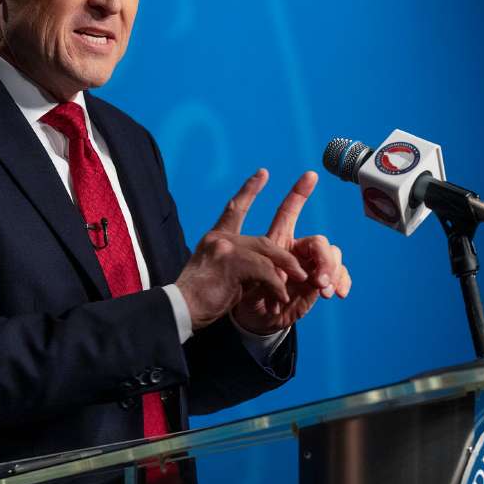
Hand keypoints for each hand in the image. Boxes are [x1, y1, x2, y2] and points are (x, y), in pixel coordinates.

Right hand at [175, 171, 309, 329]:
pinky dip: (276, 285)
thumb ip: (240, 266)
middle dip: (287, 256)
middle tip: (303, 272)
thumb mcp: (222, 276)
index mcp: (215, 238)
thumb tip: (267, 270)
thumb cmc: (199, 300)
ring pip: (268, 253)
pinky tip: (279, 299)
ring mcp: (224, 247)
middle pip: (264, 239)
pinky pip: (264, 270)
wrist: (180, 310)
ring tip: (296, 287)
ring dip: (285, 272)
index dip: (250, 190)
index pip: (234, 208)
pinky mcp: (230, 262)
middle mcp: (219, 238)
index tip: (263, 173)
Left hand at [231, 171, 351, 334]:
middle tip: (318, 280)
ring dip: (332, 271)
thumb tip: (280, 268)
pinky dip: (342, 281)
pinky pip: (340, 273)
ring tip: (323, 290)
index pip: (288, 211)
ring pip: (333, 255)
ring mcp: (311, 264)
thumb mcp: (252, 280)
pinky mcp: (322, 281)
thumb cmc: (249, 295)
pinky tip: (338, 293)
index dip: (298, 193)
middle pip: (319, 241)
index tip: (310, 174)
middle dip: (323, 258)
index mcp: (278, 240)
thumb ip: (265, 270)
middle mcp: (297, 249)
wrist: (258, 319)